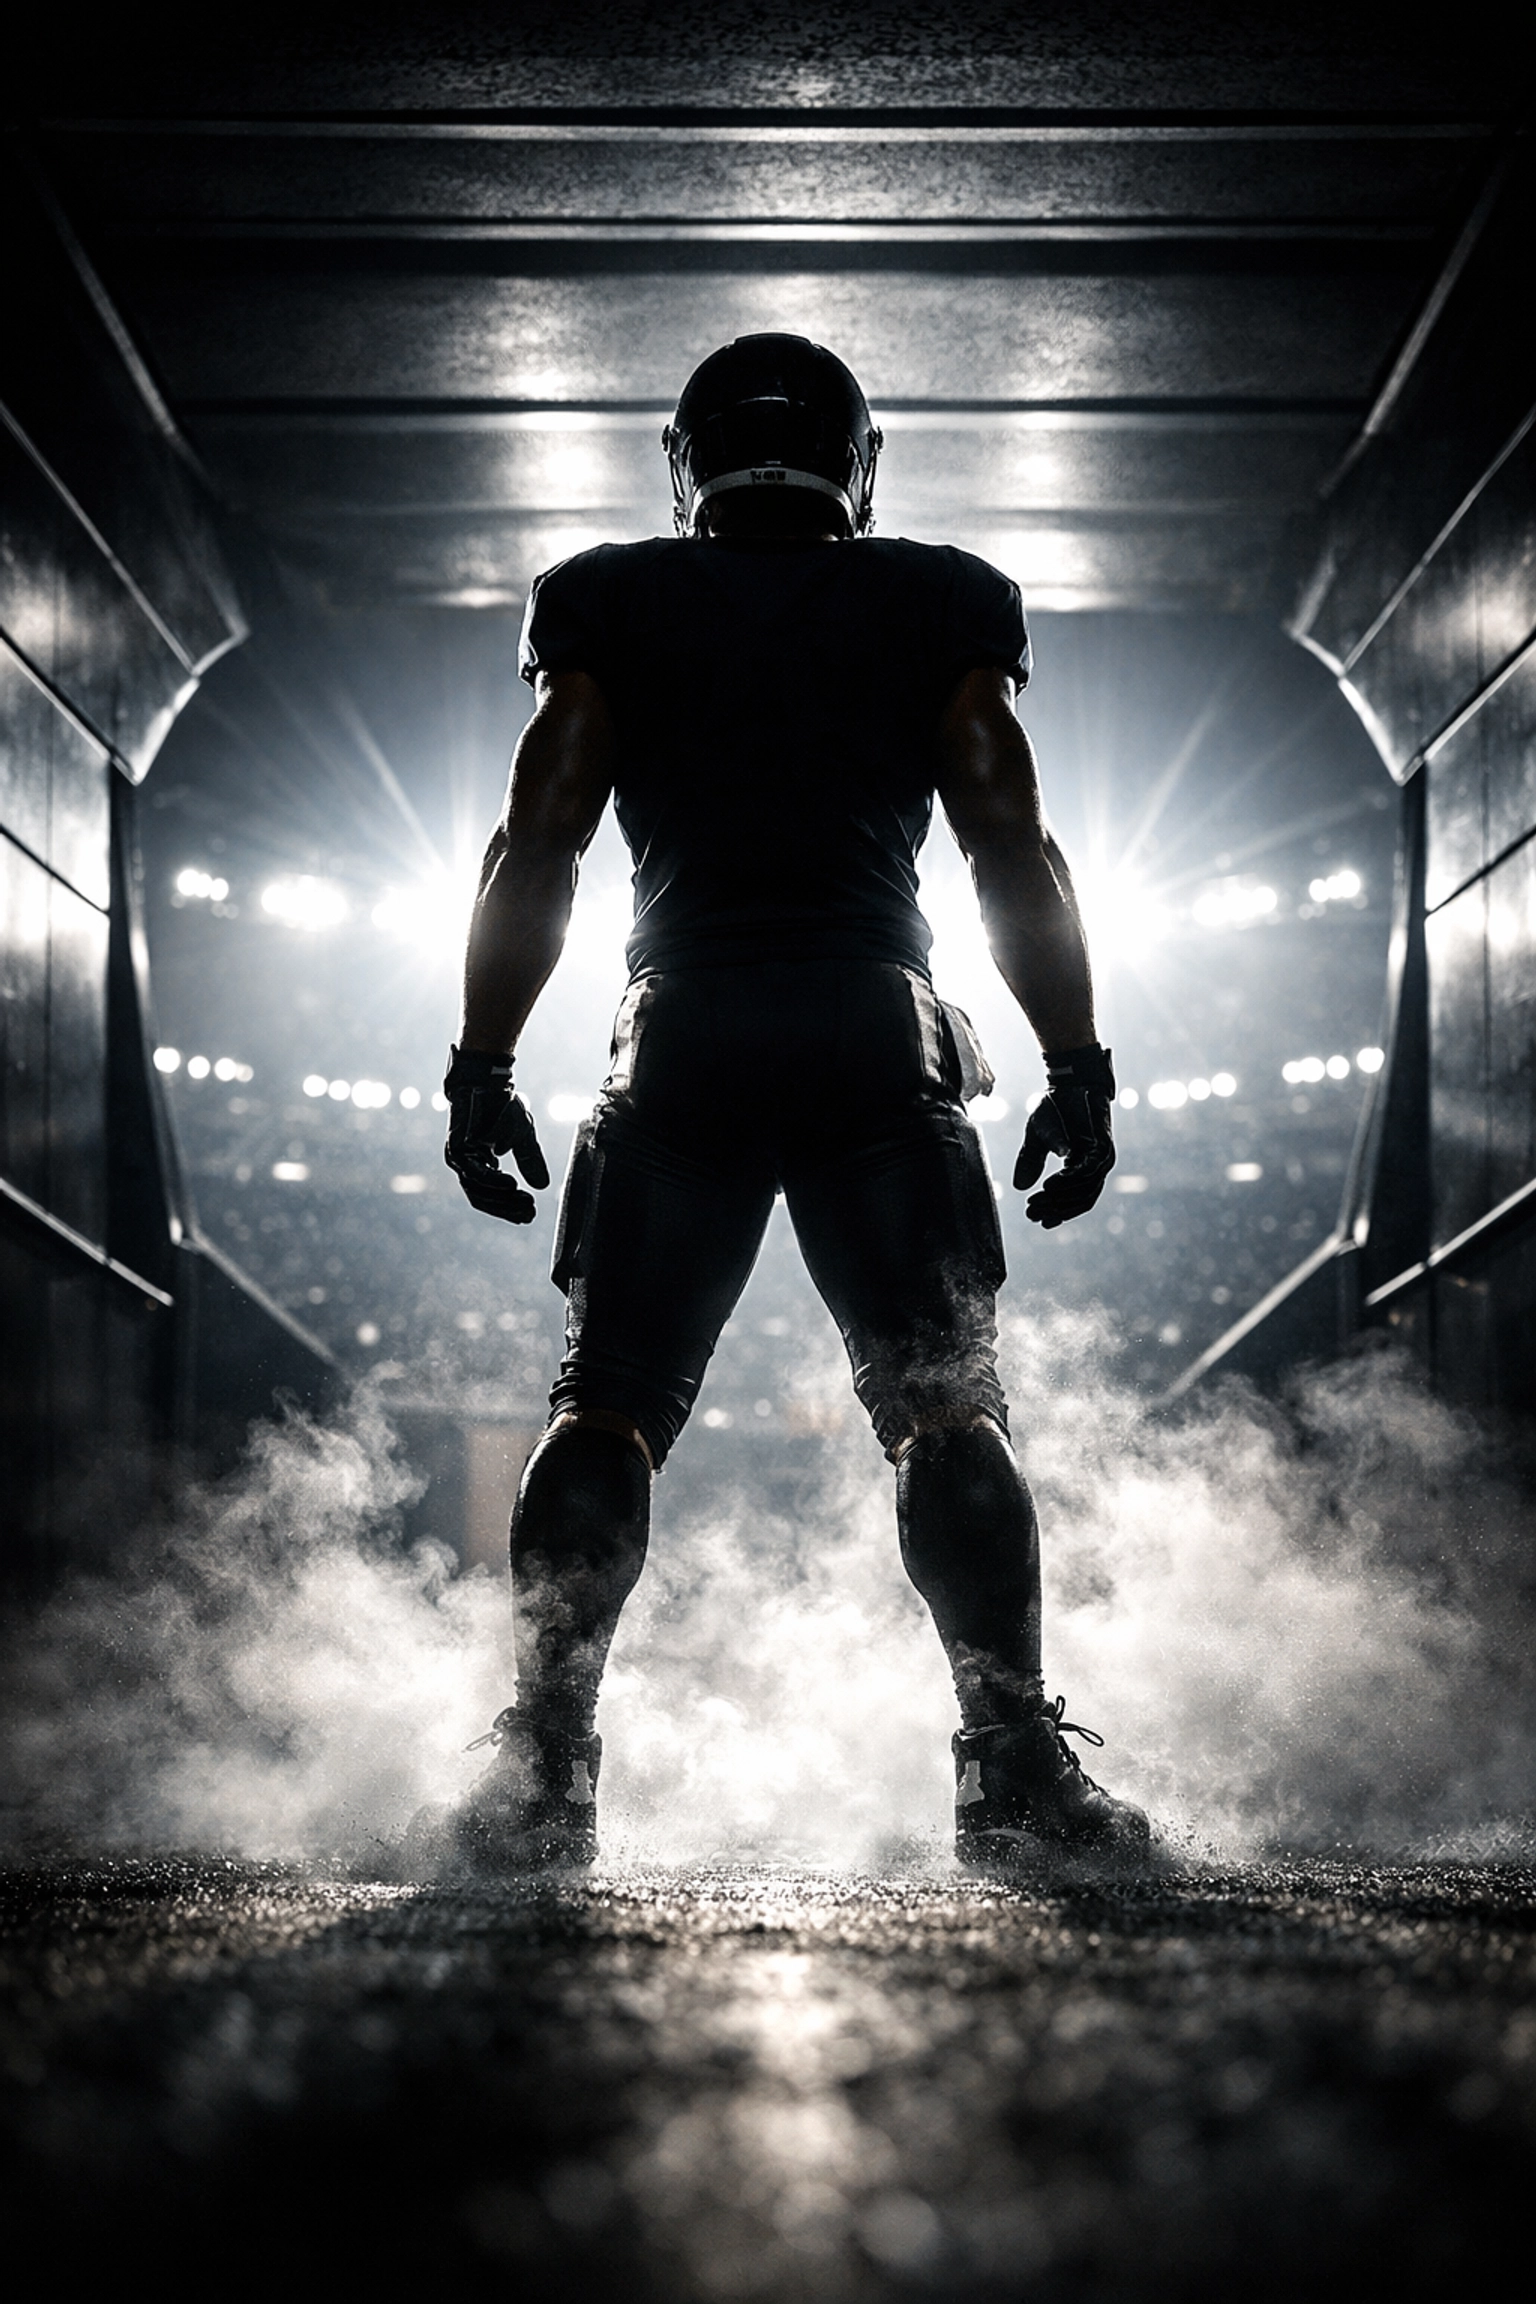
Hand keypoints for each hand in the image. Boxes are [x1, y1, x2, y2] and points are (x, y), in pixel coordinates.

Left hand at [443, 1046, 549, 1222]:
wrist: (486, 1082)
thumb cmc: (501, 1107)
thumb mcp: (522, 1137)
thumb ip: (529, 1161)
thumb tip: (542, 1186)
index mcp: (480, 1165)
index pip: (491, 1196)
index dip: (509, 1208)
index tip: (530, 1215)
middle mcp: (467, 1165)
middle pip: (483, 1198)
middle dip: (507, 1209)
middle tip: (529, 1215)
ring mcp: (459, 1158)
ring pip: (477, 1190)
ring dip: (501, 1199)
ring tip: (524, 1202)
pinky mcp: (456, 1148)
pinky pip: (474, 1172)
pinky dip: (492, 1181)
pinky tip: (511, 1185)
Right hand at [1014, 1043, 1115, 1228]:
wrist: (1069, 1079)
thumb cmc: (1056, 1107)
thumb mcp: (1037, 1136)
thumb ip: (1031, 1161)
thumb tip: (1020, 1188)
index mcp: (1082, 1166)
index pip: (1075, 1199)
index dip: (1057, 1213)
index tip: (1037, 1221)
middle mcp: (1096, 1165)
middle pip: (1080, 1200)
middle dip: (1055, 1210)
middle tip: (1032, 1214)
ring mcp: (1102, 1156)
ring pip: (1085, 1190)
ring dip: (1060, 1199)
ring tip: (1037, 1202)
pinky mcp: (1103, 1144)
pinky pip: (1087, 1170)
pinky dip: (1069, 1181)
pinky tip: (1049, 1185)